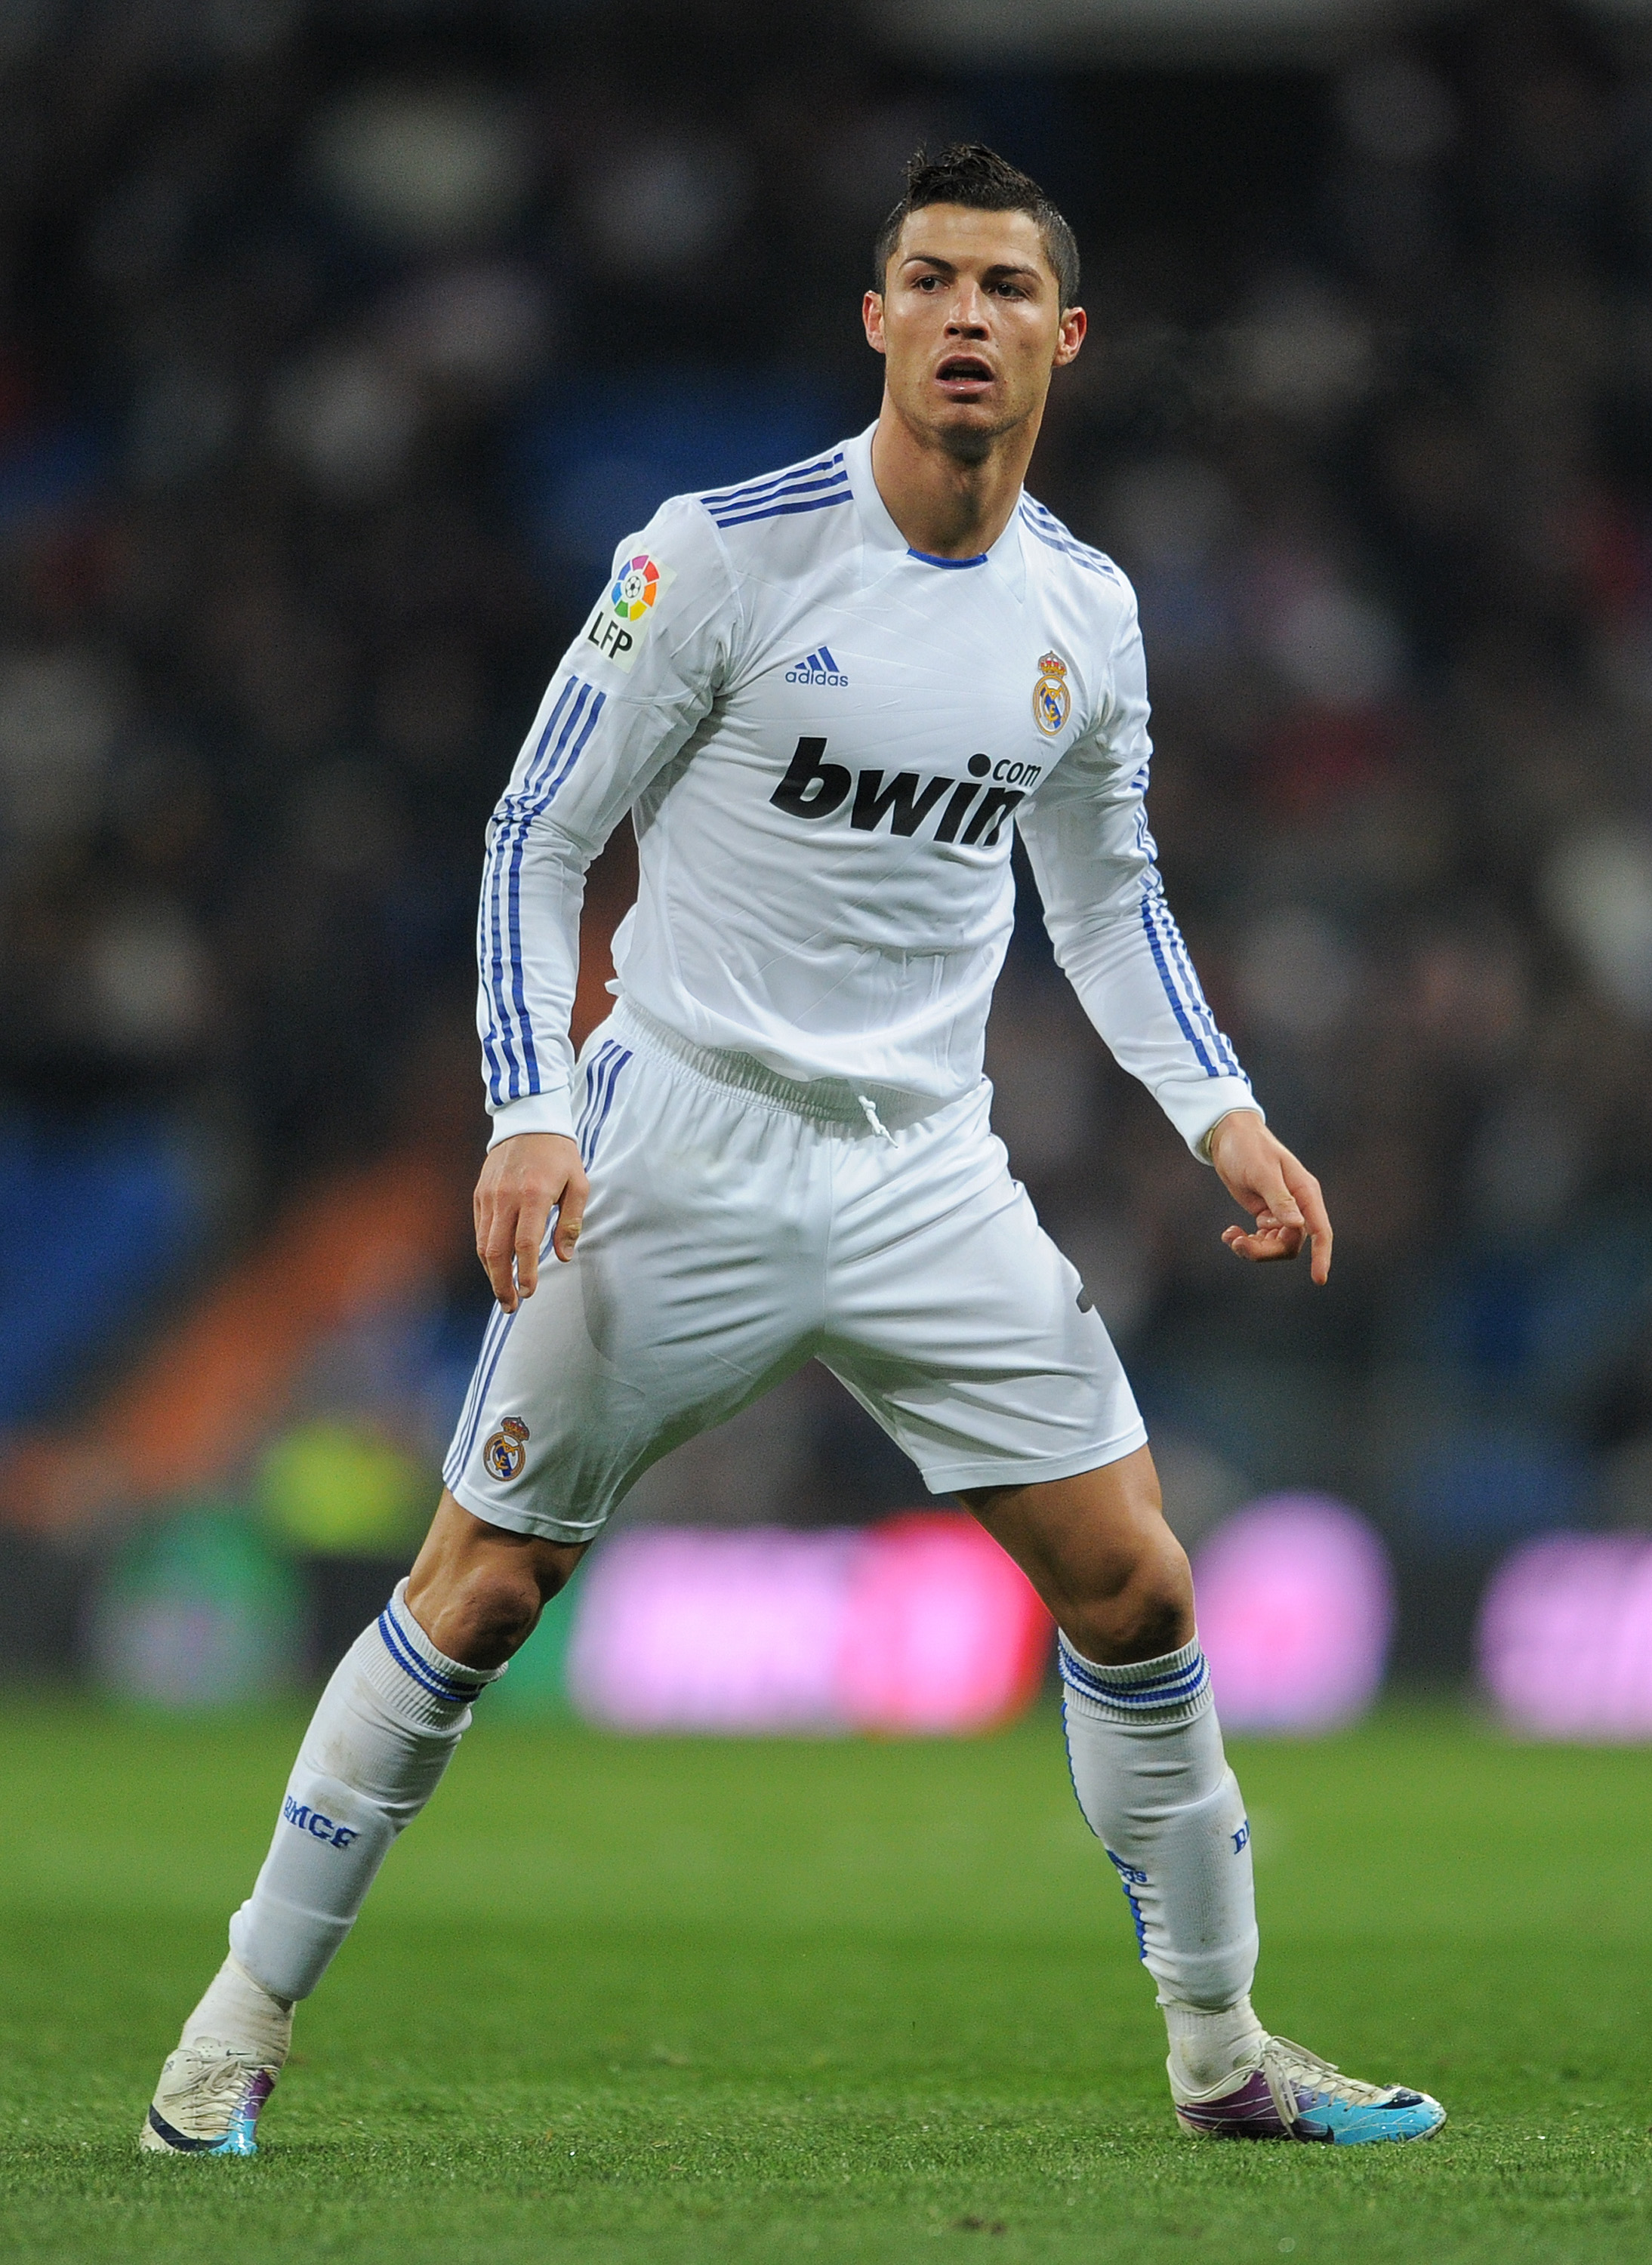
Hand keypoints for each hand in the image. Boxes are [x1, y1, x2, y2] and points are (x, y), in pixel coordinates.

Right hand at [473, 1133, 588, 1311]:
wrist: (529, 1121)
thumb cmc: (559, 1155)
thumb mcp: (578, 1183)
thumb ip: (571, 1221)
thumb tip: (564, 1256)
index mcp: (534, 1196)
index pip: (525, 1244)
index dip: (526, 1273)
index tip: (529, 1292)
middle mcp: (506, 1197)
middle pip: (497, 1251)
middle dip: (502, 1283)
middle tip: (510, 1305)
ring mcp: (488, 1196)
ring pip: (483, 1243)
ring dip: (491, 1273)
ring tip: (503, 1292)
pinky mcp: (479, 1194)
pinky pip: (479, 1230)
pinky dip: (486, 1252)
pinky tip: (496, 1266)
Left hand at [1207, 1111, 1332, 1286]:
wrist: (1228, 1137)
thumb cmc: (1249, 1148)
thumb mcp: (1262, 1171)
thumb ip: (1279, 1199)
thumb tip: (1297, 1226)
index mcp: (1305, 1192)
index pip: (1320, 1230)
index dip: (1321, 1256)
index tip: (1318, 1279)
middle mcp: (1298, 1205)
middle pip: (1291, 1244)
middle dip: (1265, 1251)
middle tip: (1238, 1244)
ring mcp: (1281, 1212)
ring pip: (1275, 1246)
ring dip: (1253, 1248)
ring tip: (1230, 1237)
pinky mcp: (1265, 1215)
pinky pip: (1261, 1240)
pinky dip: (1245, 1241)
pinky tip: (1228, 1233)